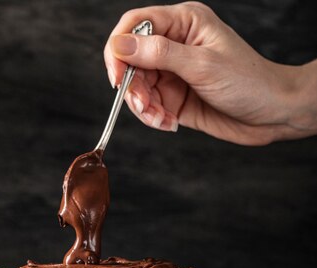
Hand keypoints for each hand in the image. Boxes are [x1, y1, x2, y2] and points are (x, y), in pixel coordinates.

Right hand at [104, 2, 316, 144]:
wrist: (271, 114)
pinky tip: (169, 124)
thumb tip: (120, 45)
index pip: (135, 25)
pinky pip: (150, 107)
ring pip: (138, 88)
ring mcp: (174, 73)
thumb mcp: (202, 64)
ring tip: (161, 119)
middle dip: (133, 87)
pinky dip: (153, 118)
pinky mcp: (175, 99)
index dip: (119, 49)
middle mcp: (174, 45)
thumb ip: (159, 54)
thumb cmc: (247, 81)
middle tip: (145, 106)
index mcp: (183, 23)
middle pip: (131, 61)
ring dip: (144, 107)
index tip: (117, 77)